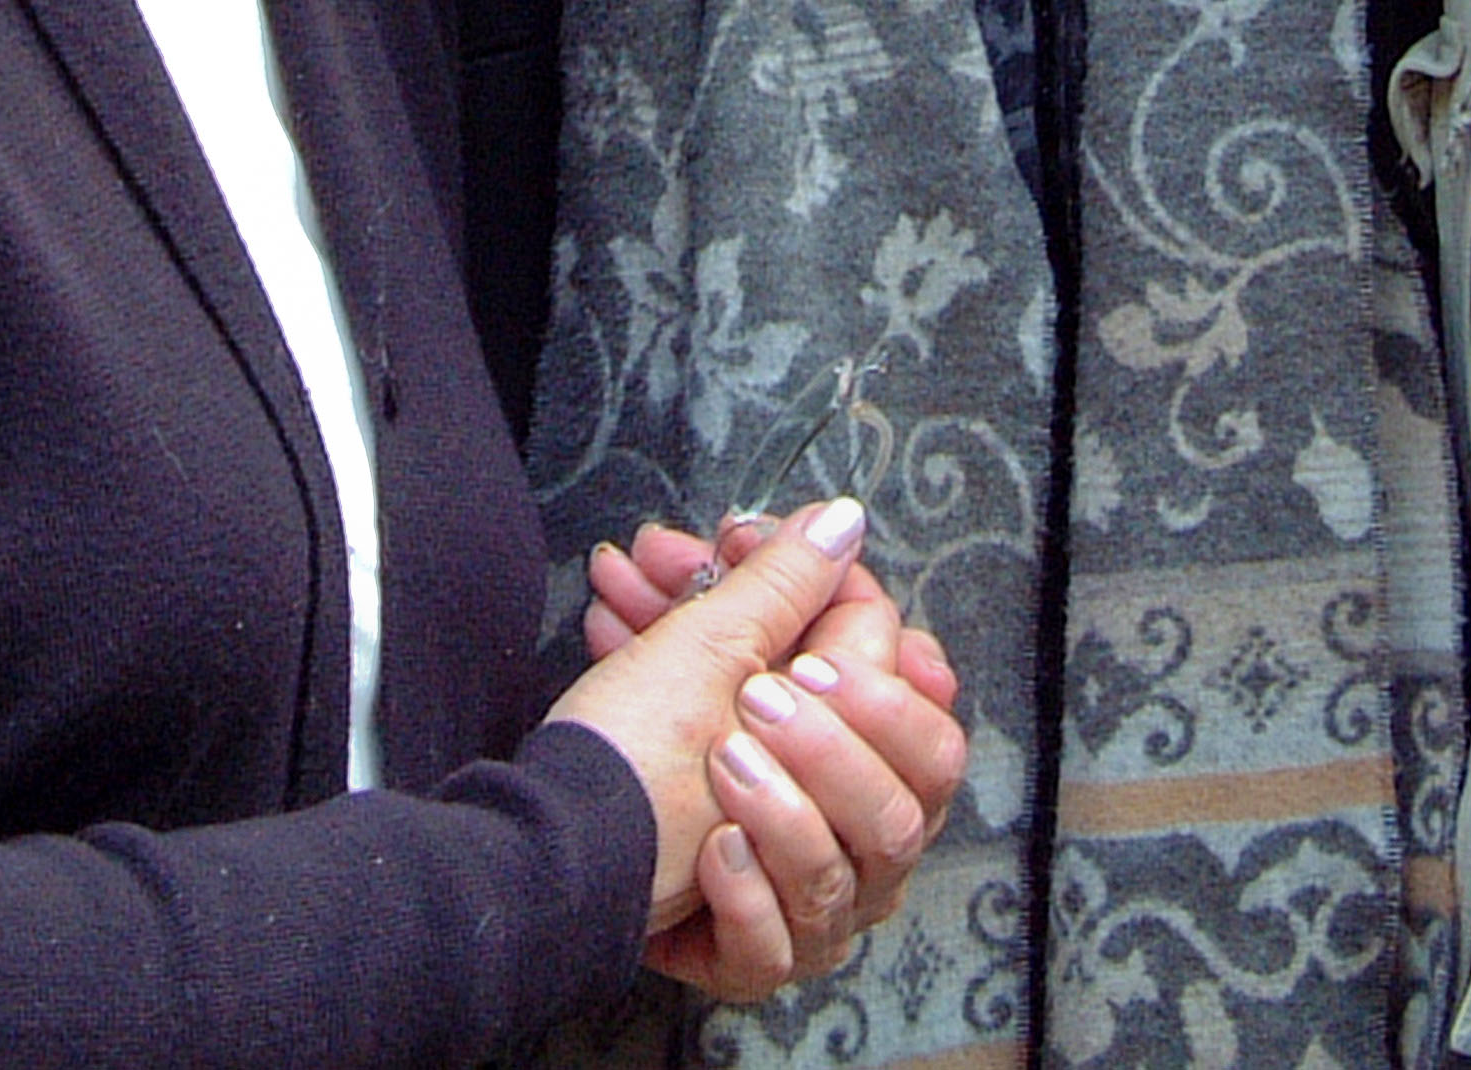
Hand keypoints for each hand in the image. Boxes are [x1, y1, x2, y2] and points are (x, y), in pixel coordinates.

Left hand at [573, 512, 965, 998]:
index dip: (875, 674)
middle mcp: (848, 824)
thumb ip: (780, 581)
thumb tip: (839, 514)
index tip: (799, 647)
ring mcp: (812, 900)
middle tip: (760, 699)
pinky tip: (712, 854)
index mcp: (853, 738)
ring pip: (849, 869)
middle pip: (910, 792)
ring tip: (719, 765)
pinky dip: (746, 896)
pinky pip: (784, 945)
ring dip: (782, 809)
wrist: (550, 834)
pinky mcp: (763, 956)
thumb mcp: (704, 641)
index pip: (920, 705)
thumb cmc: (632, 730)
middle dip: (837, 740)